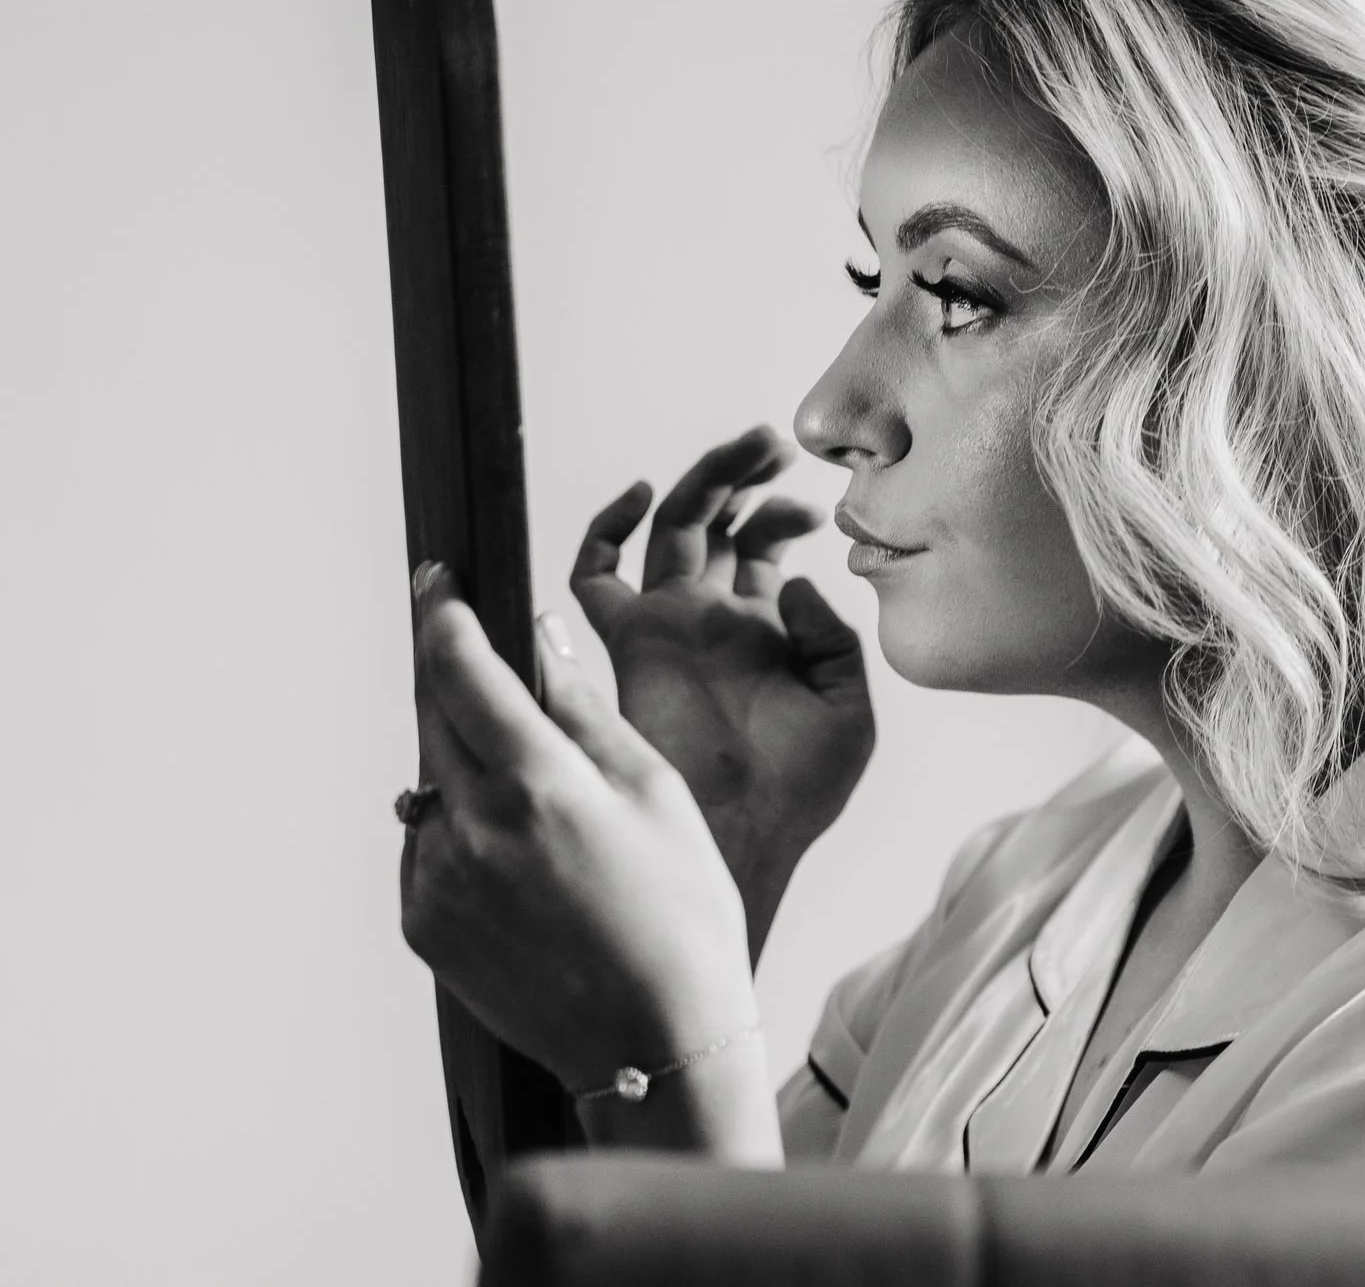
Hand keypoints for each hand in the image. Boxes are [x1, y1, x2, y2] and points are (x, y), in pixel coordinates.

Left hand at [399, 566, 757, 1097]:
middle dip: (453, 683)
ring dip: (465, 769)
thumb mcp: (656, 793)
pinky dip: (460, 833)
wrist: (653, 1045)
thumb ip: (586, 710)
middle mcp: (472, 829)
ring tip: (540, 808)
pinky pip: (426, 849)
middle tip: (483, 666)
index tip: (436, 580)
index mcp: (538, 784)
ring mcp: (438, 882)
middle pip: (430, 719)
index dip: (441, 615)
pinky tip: (525, 864)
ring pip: (429, 787)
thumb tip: (542, 638)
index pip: (460, 670)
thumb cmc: (680, 914)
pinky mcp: (423, 925)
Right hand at [572, 426, 874, 958]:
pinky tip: (641, 495)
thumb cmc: (802, 789)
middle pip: (717, 523)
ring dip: (703, 481)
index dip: (785, 514)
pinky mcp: (628, 643)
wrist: (747, 837)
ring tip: (748, 448)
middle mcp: (712, 619)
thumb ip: (833, 640)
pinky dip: (604, 529)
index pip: (764, 545)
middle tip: (774, 443)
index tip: (819, 510)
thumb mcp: (848, 707)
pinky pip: (594, 576)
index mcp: (765, 630)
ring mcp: (668, 626)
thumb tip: (799, 583)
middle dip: (742, 474)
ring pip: (670, 530)